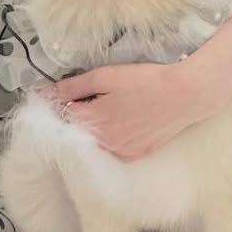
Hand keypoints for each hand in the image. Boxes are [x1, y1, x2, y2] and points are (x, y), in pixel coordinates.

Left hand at [42, 60, 219, 160]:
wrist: (184, 94)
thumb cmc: (146, 81)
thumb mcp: (105, 77)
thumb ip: (73, 87)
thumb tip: (47, 93)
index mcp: (93, 124)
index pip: (63, 117)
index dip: (65, 101)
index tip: (69, 92)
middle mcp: (104, 144)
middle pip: (79, 130)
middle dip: (80, 114)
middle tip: (96, 95)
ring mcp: (121, 152)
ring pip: (96, 140)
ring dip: (97, 125)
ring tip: (115, 105)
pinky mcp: (136, 154)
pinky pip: (114, 147)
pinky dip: (113, 135)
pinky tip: (125, 118)